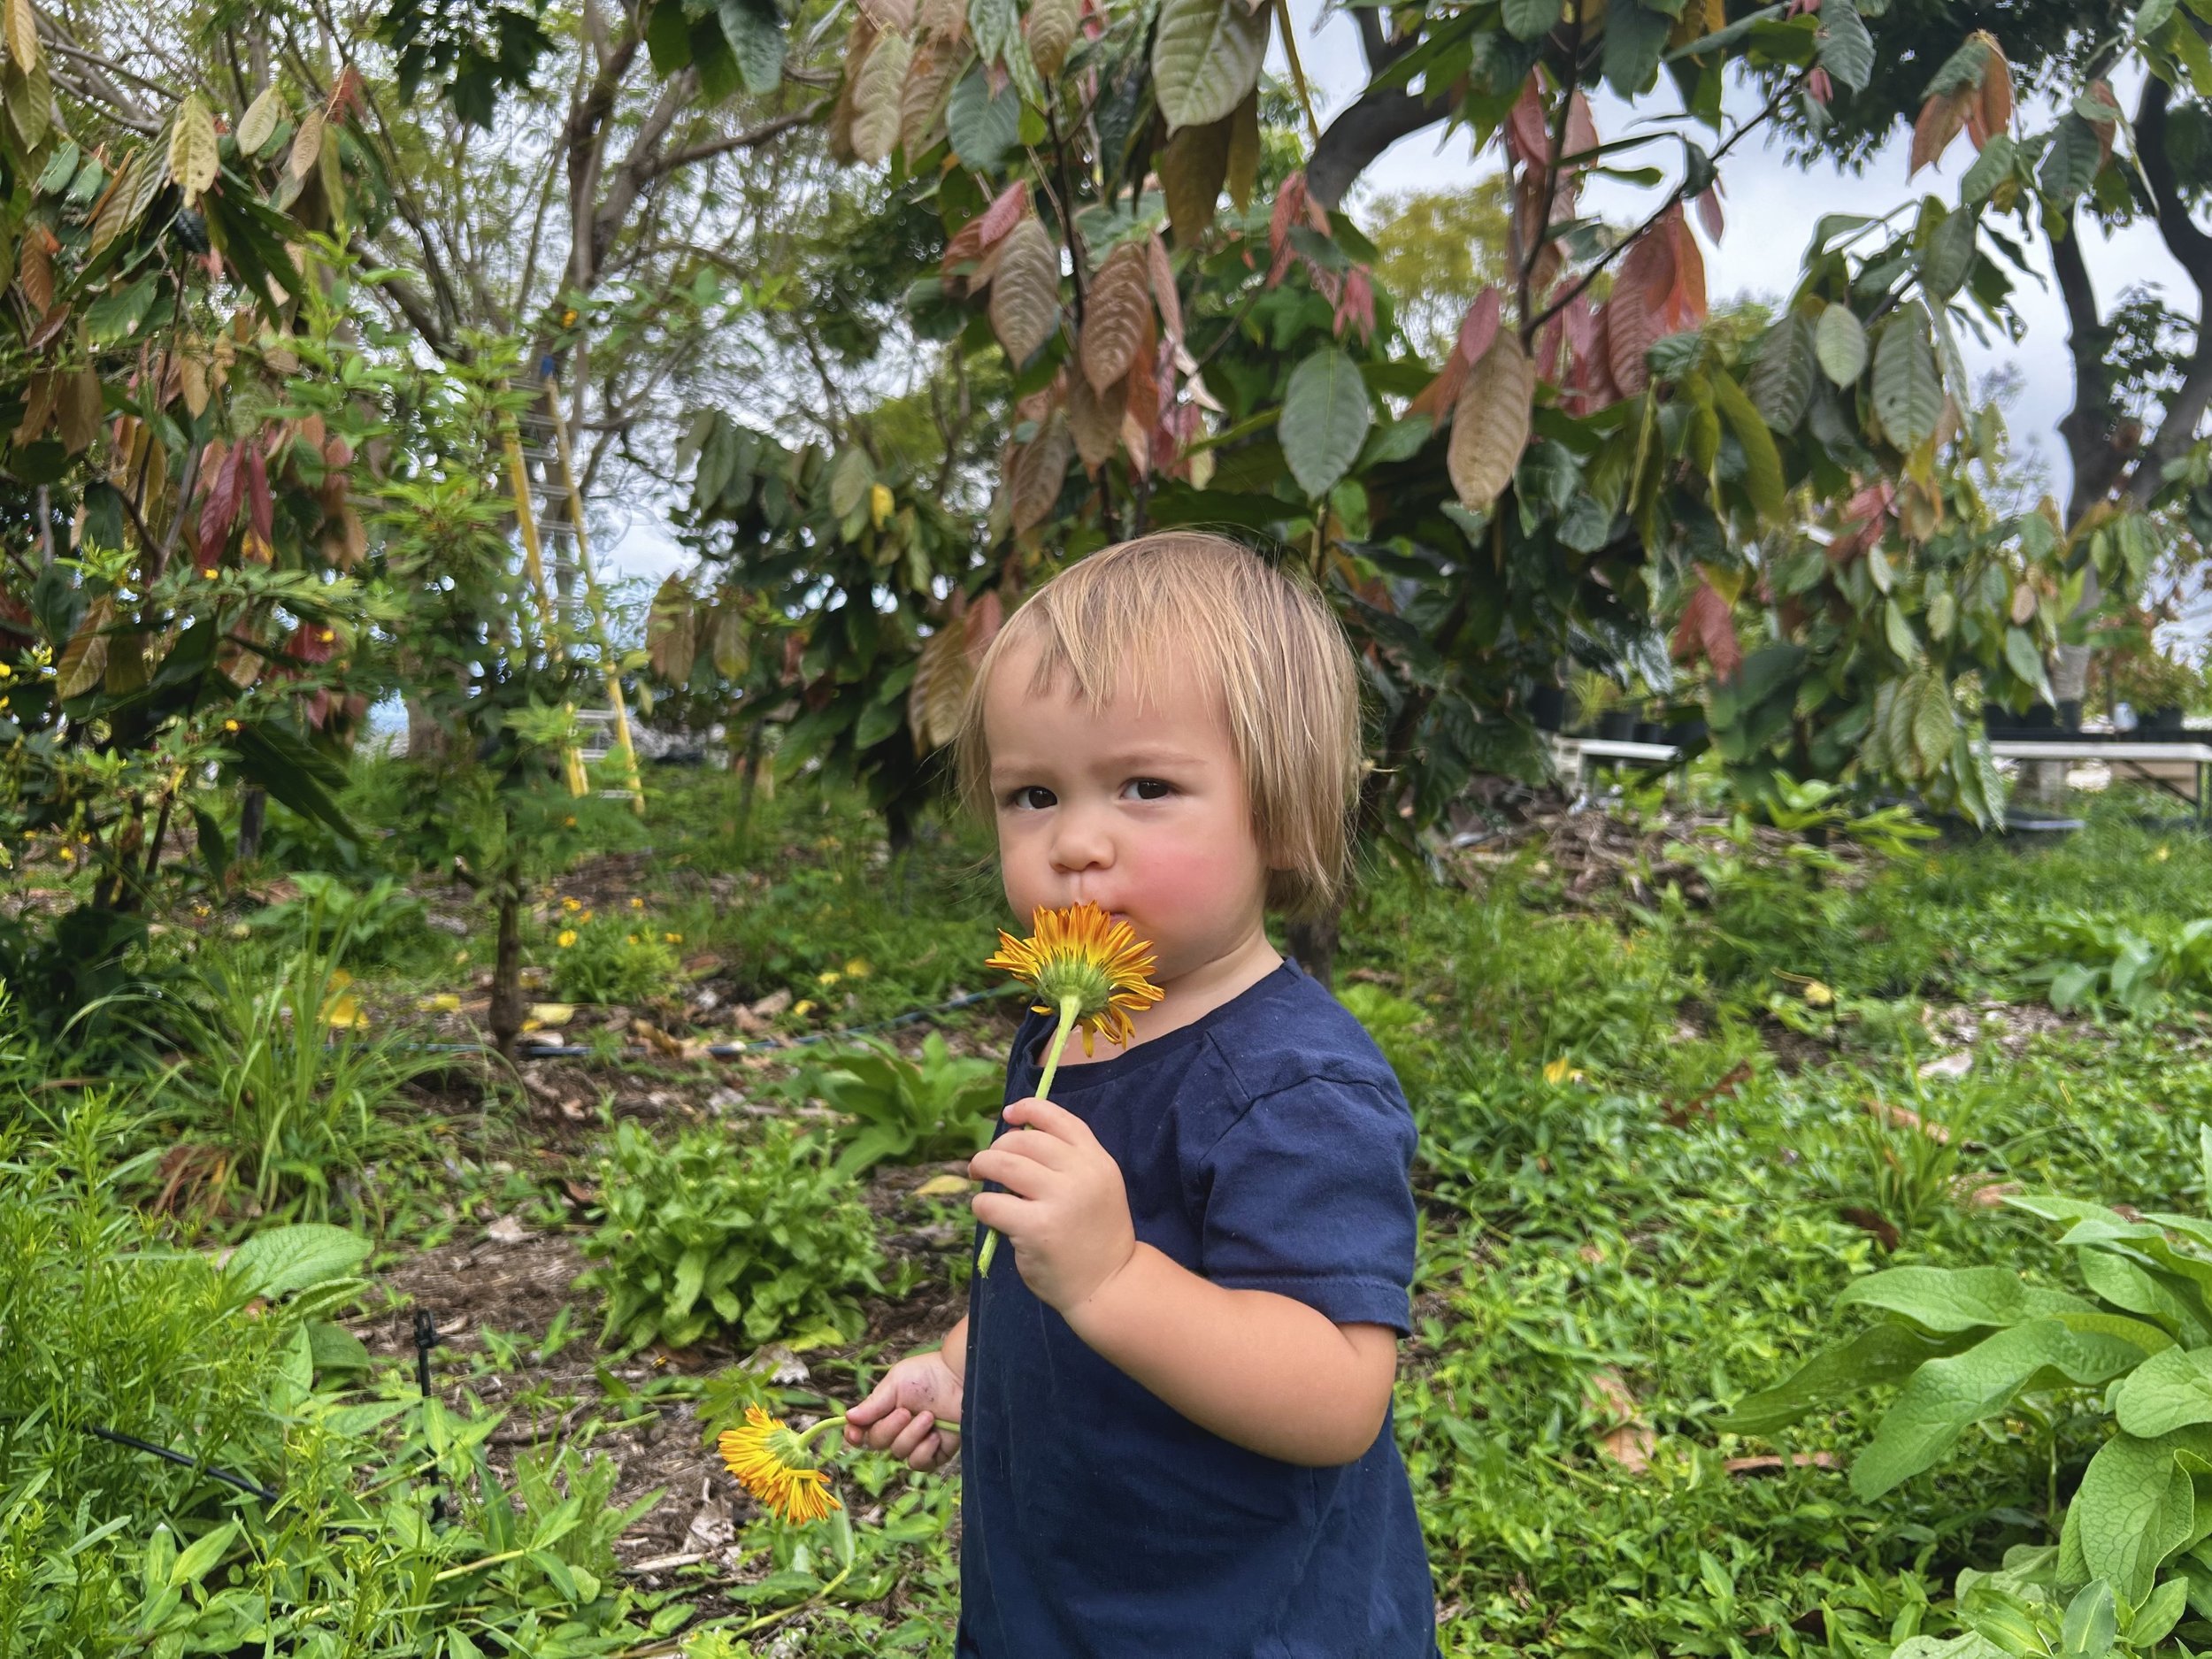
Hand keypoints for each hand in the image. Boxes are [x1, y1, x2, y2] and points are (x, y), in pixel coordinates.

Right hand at [844, 1349, 962, 1470]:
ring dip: (912, 1435)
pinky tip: (936, 1434)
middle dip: (890, 1428)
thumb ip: (873, 1404)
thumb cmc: (929, 1374)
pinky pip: (919, 1463)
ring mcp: (917, 1441)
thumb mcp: (896, 1383)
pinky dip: (924, 1450)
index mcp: (886, 1410)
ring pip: (899, 1453)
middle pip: (878, 1443)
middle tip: (906, 1411)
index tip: (855, 1433)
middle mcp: (899, 1428)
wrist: (962, 1378)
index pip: (863, 1431)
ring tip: (929, 1417)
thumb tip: (848, 1417)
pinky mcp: (936, 1453)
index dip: (855, 1435)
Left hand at [969, 1097, 1136, 1312]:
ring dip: (983, 1166)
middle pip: (1024, 1140)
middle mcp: (1081, 1174)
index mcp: (1097, 1161)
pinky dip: (982, 1205)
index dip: (1029, 1109)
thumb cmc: (1094, 1236)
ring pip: (1003, 1165)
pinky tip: (988, 1213)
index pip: (1059, 1120)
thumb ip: (1068, 1162)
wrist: (1108, 1285)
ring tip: (978, 1176)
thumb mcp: (1096, 1187)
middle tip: (987, 1163)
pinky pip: (991, 1204)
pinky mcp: (1036, 1228)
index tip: (1008, 1114)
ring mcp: (1059, 1200)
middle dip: (998, 1147)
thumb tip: (1014, 1137)